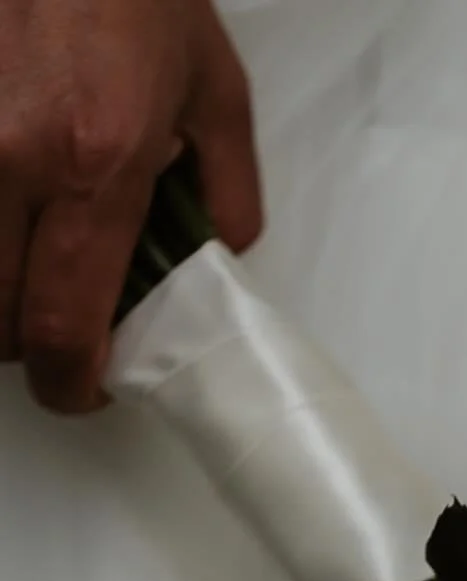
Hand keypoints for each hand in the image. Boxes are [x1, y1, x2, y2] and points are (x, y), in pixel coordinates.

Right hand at [0, 0, 260, 413]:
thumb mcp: (213, 87)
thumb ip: (225, 190)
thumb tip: (217, 259)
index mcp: (94, 164)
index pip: (64, 328)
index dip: (73, 384)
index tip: (87, 387)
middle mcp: (13, 156)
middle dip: (31, 342)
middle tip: (64, 328)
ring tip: (34, 266)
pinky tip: (12, 219)